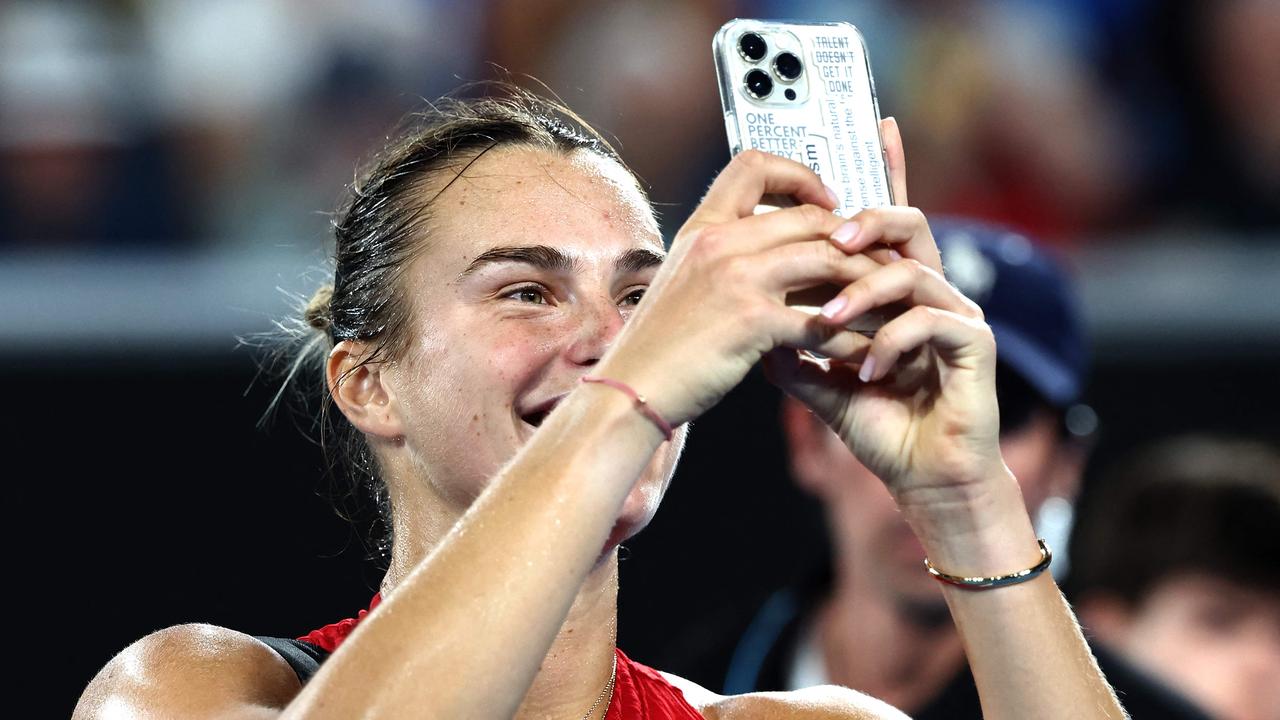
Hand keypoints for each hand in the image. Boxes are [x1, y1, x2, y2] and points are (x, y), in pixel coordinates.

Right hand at [596, 149, 888, 428]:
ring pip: (827, 259)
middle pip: (809, 216)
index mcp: (702, 228)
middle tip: (879, 262)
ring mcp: (735, 278)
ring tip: (888, 304)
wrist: (630, 390)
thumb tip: (770, 254)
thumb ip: (720, 259)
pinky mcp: (751, 320)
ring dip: (866, 283)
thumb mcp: (684, 283)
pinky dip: (850, 336)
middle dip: (855, 239)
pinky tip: (864, 352)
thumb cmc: (659, 347)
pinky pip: (822, 319)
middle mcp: (718, 242)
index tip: (826, 199)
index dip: (800, 174)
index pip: (753, 164)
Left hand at [762, 119, 1005, 509]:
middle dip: (865, 222)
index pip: (886, 223)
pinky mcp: (975, 344)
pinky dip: (891, 342)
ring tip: (827, 324)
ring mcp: (957, 313)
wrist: (922, 480)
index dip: (886, 170)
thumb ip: (793, 348)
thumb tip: (751, 321)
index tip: (872, 126)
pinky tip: (868, 372)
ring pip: (912, 270)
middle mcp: (930, 290)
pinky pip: (932, 320)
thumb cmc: (880, 426)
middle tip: (829, 235)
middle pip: (906, 224)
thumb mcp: (821, 381)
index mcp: (896, 291)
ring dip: (863, 295)